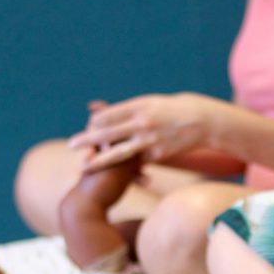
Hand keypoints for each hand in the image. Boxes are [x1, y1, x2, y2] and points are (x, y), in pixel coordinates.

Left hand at [68, 94, 221, 170]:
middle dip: (87, 140)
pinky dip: (130, 166)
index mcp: (139, 106)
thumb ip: (125, 110)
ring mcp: (150, 141)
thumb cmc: (172, 108)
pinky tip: (126, 171)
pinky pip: (138, 161)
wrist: (202, 120)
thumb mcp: (149, 102)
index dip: (94, 122)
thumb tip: (95, 112)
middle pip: (108, 133)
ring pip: (119, 154)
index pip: (108, 115)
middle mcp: (143, 123)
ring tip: (84, 165)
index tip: (87, 126)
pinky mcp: (158, 155)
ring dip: (99, 160)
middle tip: (71, 144)